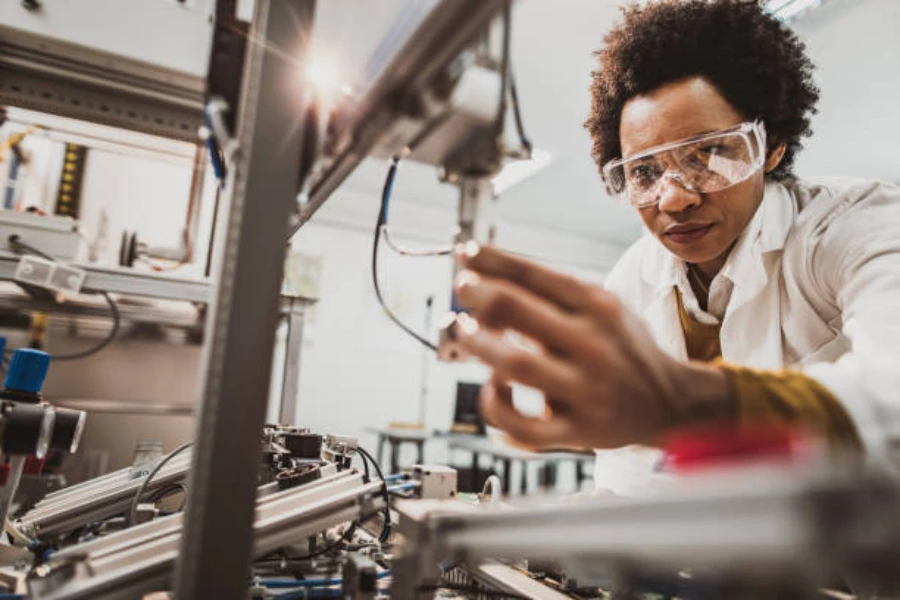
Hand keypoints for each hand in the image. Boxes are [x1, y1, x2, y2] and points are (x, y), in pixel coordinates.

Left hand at [453, 244, 729, 449]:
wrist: (669, 403)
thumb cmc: (622, 348)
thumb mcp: (603, 307)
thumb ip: (552, 295)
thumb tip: (487, 278)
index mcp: (598, 307)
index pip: (535, 274)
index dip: (492, 261)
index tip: (467, 253)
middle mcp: (593, 345)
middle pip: (517, 310)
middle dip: (479, 293)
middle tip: (462, 287)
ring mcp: (585, 390)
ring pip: (515, 364)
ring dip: (479, 344)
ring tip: (464, 329)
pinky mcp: (579, 432)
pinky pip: (525, 427)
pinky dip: (498, 408)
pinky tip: (493, 388)